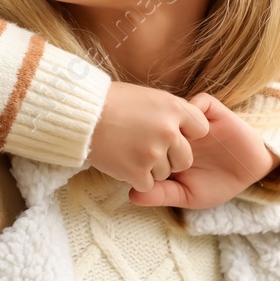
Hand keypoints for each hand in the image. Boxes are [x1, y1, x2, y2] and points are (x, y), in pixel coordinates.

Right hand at [88, 82, 209, 191]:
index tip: (170, 133)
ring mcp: (152, 153)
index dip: (186, 132)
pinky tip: (122, 163)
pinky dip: (135, 178)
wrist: (79, 115)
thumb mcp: (148, 96)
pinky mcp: (135, 171)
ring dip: (150, 168)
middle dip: (170, 157)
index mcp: (173, 108)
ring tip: (129, 152)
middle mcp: (167, 131)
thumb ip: (170, 111)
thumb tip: (183, 125)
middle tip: (147, 148)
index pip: (200, 129)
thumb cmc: (110, 101)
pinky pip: (147, 184)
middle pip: (184, 158)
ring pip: (165, 173)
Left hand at [129, 93, 278, 208]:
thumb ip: (163, 194)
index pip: (140, 139)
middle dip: (148, 127)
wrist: (251, 171)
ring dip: (172, 116)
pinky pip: (200, 101)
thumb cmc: (215, 184)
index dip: (135, 145)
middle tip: (150, 141)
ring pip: (172, 107)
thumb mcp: (188, 195)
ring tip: (175, 136)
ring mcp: (193, 121)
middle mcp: (175, 132)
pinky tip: (199, 130)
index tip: (135, 157)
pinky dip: (196, 109)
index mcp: (163, 149)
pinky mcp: (214, 113)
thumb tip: (132, 196)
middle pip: (151, 118)